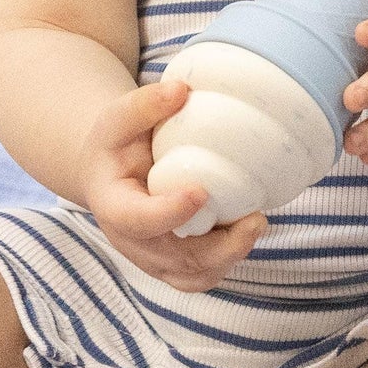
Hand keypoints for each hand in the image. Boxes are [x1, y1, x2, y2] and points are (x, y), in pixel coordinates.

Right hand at [78, 81, 268, 293]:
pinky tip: (247, 232)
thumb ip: (144, 105)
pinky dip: (227, 262)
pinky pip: (200, 277)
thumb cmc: (115, 144)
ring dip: (230, 256)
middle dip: (219, 246)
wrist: (110, 172)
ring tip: (257, 223)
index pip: (137, 219)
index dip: (169, 212)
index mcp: (112, 204)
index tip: (201, 192)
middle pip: (174, 259)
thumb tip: (182, 90)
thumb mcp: (117, 118)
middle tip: (255, 218)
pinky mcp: (171, 265)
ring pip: (193, 274)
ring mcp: (151, 258)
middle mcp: (130, 241)